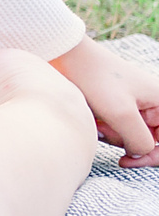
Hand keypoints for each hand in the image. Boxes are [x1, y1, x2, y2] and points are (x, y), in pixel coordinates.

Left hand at [52, 38, 158, 165]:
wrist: (66, 55)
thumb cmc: (94, 78)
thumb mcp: (120, 113)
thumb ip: (139, 140)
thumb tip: (141, 154)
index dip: (153, 157)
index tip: (125, 161)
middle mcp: (154, 103)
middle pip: (147, 140)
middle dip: (123, 139)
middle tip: (102, 128)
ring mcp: (137, 104)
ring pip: (130, 136)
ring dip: (111, 134)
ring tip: (95, 118)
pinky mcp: (119, 105)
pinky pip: (118, 127)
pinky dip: (105, 127)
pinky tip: (92, 118)